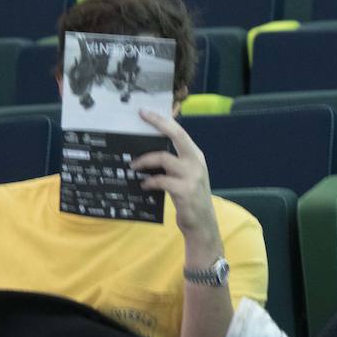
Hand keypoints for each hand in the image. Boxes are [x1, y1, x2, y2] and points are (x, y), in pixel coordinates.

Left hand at [131, 112, 219, 248]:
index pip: (179, 131)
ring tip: (133, 166)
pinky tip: (144, 185)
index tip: (145, 112)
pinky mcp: (185, 190)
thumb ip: (174, 163)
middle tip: (141, 117)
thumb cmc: (190, 198)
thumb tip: (148, 152)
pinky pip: (161, 180)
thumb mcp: (186, 176)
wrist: (203, 224)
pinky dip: (149, 181)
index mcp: (195, 155)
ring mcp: (192, 176)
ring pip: (163, 158)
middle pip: (177, 135)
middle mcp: (196, 162)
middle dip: (158, 123)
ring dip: (145, 161)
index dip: (163, 120)